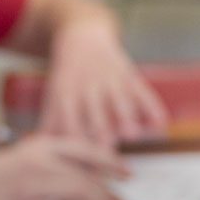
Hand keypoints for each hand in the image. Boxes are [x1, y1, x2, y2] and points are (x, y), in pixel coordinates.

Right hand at [0, 136, 126, 199]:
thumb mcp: (27, 153)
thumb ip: (58, 155)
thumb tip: (98, 166)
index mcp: (41, 145)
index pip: (86, 150)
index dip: (112, 162)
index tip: (128, 174)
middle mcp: (39, 163)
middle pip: (87, 178)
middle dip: (110, 194)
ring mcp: (33, 187)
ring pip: (81, 197)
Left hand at [39, 21, 168, 145]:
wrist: (82, 38)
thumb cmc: (67, 77)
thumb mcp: (55, 96)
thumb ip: (50, 124)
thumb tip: (38, 150)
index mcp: (66, 94)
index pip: (69, 121)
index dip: (74, 140)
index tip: (80, 161)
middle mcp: (88, 87)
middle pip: (95, 112)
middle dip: (101, 131)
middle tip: (106, 153)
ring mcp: (110, 80)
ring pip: (120, 100)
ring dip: (127, 116)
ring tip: (133, 135)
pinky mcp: (129, 74)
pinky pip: (143, 91)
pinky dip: (153, 106)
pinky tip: (160, 124)